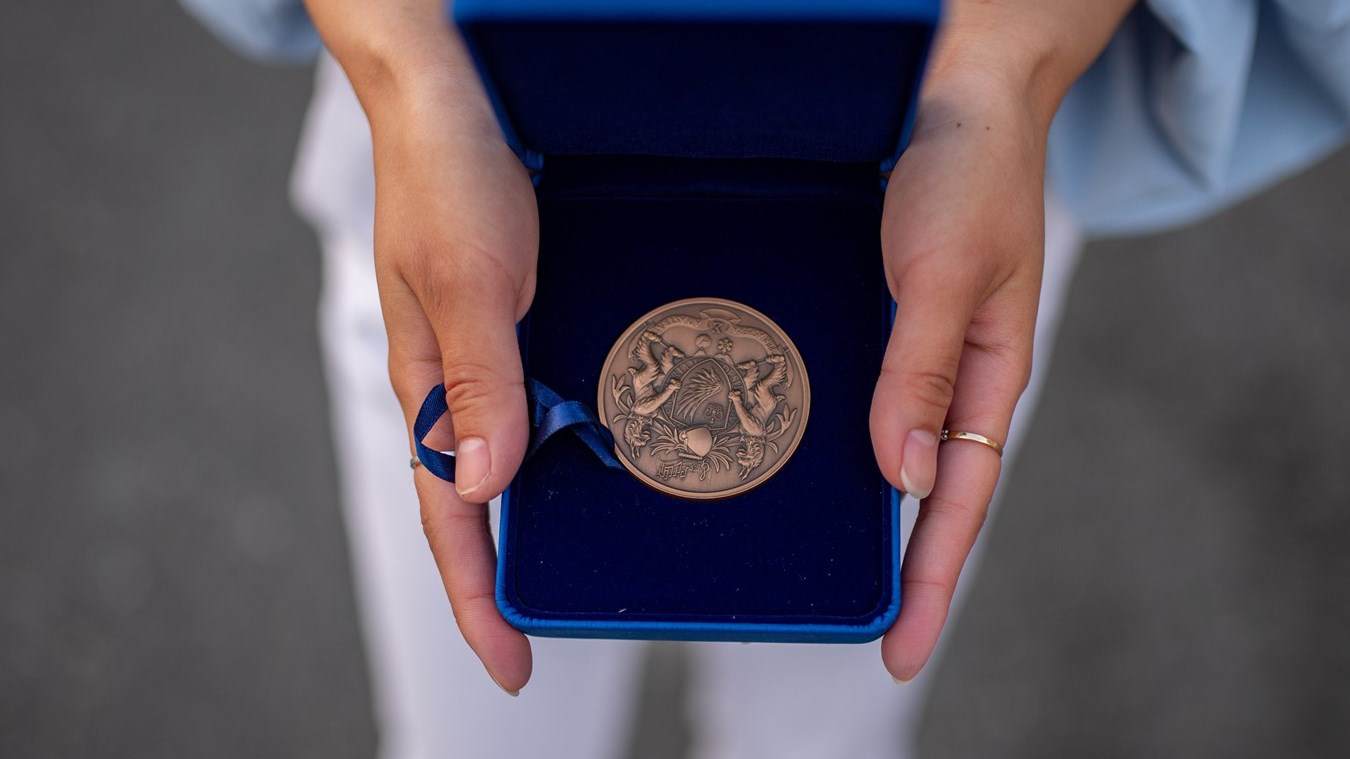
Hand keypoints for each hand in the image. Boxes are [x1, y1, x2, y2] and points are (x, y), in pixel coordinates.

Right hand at [302, 0, 539, 692]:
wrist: (457, 95)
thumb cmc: (447, 175)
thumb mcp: (468, 279)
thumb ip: (477, 381)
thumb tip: (485, 483)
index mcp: (426, 383)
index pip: (449, 514)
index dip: (476, 595)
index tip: (510, 663)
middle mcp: (458, 381)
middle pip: (478, 502)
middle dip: (504, 577)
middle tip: (547, 635)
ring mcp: (491, 354)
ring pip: (512, 456)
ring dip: (539, 518)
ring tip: (582, 569)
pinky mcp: (522, 323)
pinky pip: (543, 401)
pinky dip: (568, 446)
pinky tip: (608, 457)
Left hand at [870, 70, 1044, 680]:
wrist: (955, 95)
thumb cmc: (966, 176)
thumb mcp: (945, 274)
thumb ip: (921, 372)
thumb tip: (903, 475)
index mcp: (989, 378)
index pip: (960, 502)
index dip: (932, 579)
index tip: (903, 650)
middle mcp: (952, 379)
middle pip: (932, 497)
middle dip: (909, 574)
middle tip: (876, 643)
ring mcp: (917, 354)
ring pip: (897, 456)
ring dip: (874, 519)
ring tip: (838, 579)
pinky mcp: (884, 323)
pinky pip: (864, 401)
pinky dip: (845, 447)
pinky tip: (805, 468)